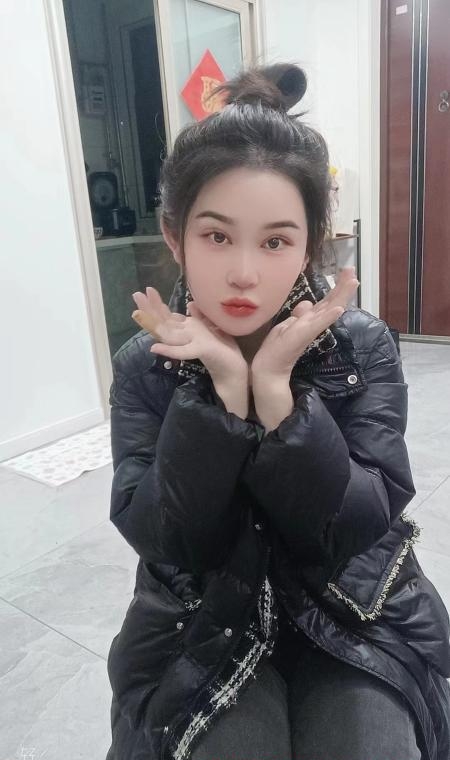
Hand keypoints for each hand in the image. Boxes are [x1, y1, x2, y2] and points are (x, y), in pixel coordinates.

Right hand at [131, 287, 248, 384]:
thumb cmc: (222, 349)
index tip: (148, 290)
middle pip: (163, 321)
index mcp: (187, 329)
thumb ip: (199, 317)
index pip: (168, 315)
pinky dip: (168, 350)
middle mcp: (185, 336)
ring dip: (153, 324)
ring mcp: (189, 344)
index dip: (157, 304)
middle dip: (149, 308)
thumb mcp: (211, 327)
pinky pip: (181, 351)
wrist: (232, 370)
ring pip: (167, 333)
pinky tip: (154, 348)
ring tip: (138, 313)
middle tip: (136, 294)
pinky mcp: (199, 351)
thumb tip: (190, 303)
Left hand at [251, 267, 359, 381]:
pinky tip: (339, 309)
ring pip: (328, 310)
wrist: (270, 369)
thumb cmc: (278, 349)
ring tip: (353, 282)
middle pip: (331, 302)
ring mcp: (309, 330)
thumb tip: (308, 304)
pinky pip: (317, 325)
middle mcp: (312, 324)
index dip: (337, 288)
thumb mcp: (288, 326)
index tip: (347, 273)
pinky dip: (328, 317)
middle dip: (343, 287)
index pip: (326, 302)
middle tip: (353, 271)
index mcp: (309, 321)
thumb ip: (299, 315)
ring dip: (341, 296)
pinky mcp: (303, 336)